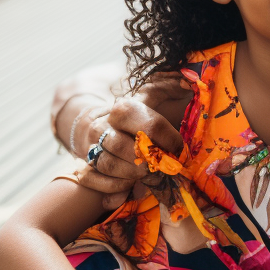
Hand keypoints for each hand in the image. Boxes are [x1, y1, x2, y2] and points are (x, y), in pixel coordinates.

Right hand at [75, 74, 188, 208]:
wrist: (103, 125)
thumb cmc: (139, 114)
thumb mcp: (156, 95)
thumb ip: (172, 87)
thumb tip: (186, 81)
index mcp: (124, 107)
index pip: (149, 125)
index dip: (169, 140)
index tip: (179, 149)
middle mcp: (103, 126)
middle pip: (124, 147)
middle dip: (148, 160)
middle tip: (162, 166)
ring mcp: (90, 147)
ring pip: (108, 165)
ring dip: (131, 175)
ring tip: (147, 175)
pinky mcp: (82, 166)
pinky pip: (92, 181)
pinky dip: (113, 188)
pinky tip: (128, 188)